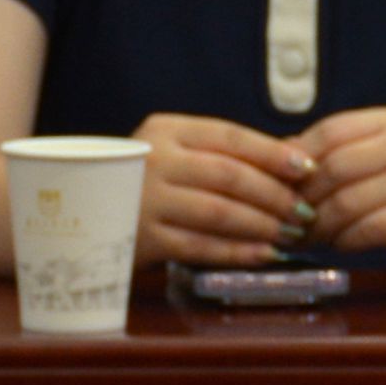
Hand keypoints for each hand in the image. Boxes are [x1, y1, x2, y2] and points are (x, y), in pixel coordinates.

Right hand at [130, 113, 314, 264]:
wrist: (78, 213)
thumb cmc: (145, 180)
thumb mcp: (175, 153)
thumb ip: (224, 155)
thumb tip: (295, 163)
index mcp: (165, 130)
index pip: (231, 137)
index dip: (274, 153)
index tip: (307, 170)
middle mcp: (152, 160)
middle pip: (230, 176)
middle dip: (275, 196)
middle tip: (305, 212)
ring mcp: (143, 200)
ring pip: (218, 212)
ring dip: (262, 225)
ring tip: (290, 234)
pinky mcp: (141, 238)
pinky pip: (201, 246)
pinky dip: (239, 251)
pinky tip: (265, 254)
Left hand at [291, 107, 385, 275]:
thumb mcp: (375, 159)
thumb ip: (333, 152)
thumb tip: (274, 158)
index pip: (331, 131)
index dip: (297, 159)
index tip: (281, 184)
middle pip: (334, 168)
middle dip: (304, 198)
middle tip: (289, 219)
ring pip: (346, 202)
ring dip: (319, 225)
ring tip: (309, 236)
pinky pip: (364, 230)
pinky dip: (343, 241)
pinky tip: (340, 244)